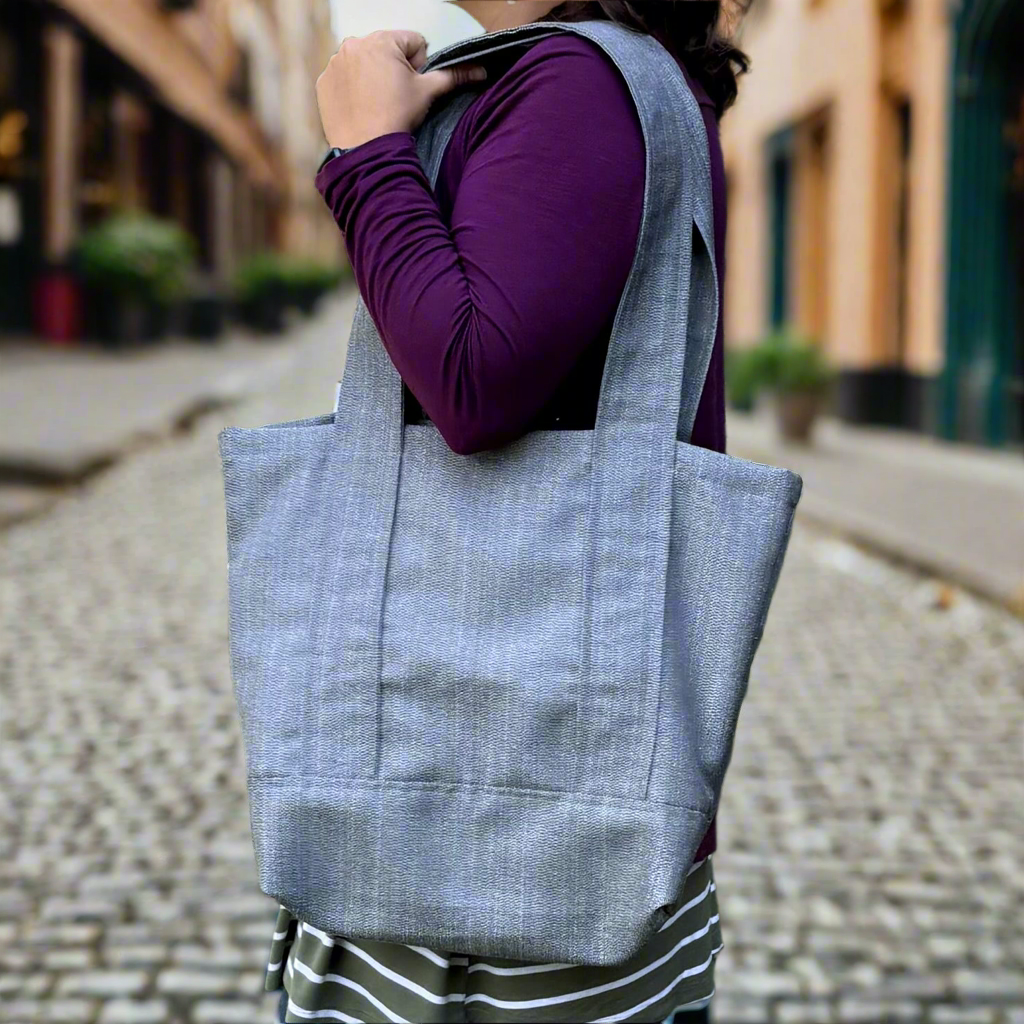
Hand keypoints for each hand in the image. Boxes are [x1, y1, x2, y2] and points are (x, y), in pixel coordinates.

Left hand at [316, 30, 486, 150]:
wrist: (366, 150)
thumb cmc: (396, 118)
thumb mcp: (428, 93)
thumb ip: (453, 76)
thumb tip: (479, 71)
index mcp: (382, 40)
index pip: (413, 42)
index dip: (419, 66)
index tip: (411, 86)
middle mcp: (354, 43)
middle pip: (386, 50)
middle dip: (394, 68)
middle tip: (395, 97)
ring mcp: (335, 62)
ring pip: (364, 62)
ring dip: (372, 76)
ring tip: (377, 102)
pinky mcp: (324, 80)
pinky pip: (343, 77)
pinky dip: (352, 88)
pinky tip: (361, 105)